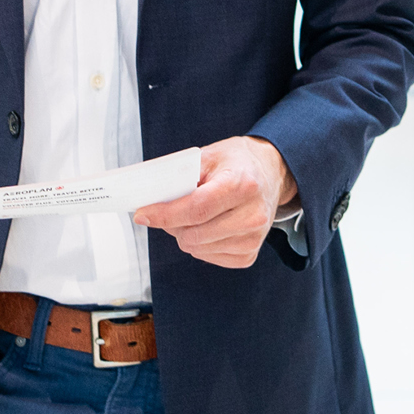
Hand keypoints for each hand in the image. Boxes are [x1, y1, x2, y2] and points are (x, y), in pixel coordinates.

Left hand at [132, 137, 298, 267]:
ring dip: (185, 234)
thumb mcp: (209, 156)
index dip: (165, 214)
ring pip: (197, 249)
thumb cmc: (237, 163)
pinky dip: (199, 244)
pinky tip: (208, 226)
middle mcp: (253, 214)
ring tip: (194, 215)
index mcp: (243, 185)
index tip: (142, 214)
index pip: (196, 209)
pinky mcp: (249, 254)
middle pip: (193, 234)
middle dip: (172, 224)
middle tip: (170, 209)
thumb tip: (150, 200)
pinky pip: (208, 257)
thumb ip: (180, 176)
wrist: (271, 172)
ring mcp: (253, 238)